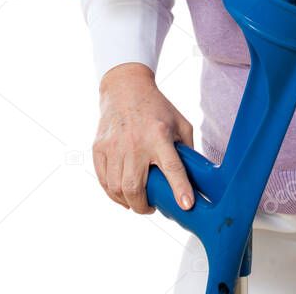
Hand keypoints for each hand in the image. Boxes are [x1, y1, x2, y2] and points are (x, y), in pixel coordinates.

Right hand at [94, 63, 195, 213]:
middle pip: (135, 188)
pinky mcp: (99, 148)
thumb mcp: (180, 122)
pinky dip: (113, 194)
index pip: (172, 167)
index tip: (186, 206)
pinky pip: (103, 181)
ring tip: (137, 200)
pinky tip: (122, 194)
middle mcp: (135, 142)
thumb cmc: (157, 108)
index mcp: (160, 135)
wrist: (125, 88)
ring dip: (128, 202)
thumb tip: (196, 177)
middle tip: (150, 207)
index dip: (180, 188)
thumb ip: (187, 149)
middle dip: (143, 207)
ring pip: (117, 189)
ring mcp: (114, 146)